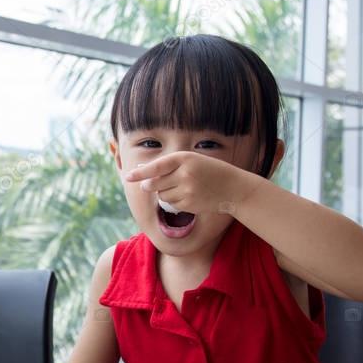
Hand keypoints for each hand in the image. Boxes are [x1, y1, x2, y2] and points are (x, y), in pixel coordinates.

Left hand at [124, 152, 255, 215]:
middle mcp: (185, 173)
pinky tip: (189, 196)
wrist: (233, 187)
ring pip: (162, 195)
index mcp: (185, 158)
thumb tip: (141, 170)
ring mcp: (187, 190)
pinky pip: (172, 204)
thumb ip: (168, 165)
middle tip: (153, 184)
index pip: (157, 166)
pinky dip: (175, 202)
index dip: (141, 173)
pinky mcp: (189, 203)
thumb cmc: (209, 171)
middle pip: (155, 183)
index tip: (128, 177)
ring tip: (181, 187)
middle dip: (151, 185)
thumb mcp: (191, 160)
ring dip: (165, 193)